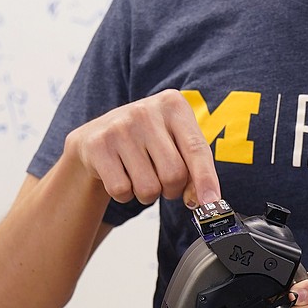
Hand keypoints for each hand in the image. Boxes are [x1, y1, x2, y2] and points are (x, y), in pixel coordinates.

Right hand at [67, 89, 220, 207]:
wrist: (95, 137)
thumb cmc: (145, 143)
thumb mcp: (175, 144)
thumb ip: (194, 169)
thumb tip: (204, 200)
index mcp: (173, 105)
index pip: (196, 149)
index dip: (206, 180)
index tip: (212, 203)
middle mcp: (146, 111)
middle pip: (174, 174)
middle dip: (172, 189)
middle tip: (163, 182)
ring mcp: (119, 126)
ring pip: (148, 188)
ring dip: (147, 194)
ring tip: (139, 174)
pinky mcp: (98, 145)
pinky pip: (122, 190)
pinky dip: (124, 194)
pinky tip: (121, 175)